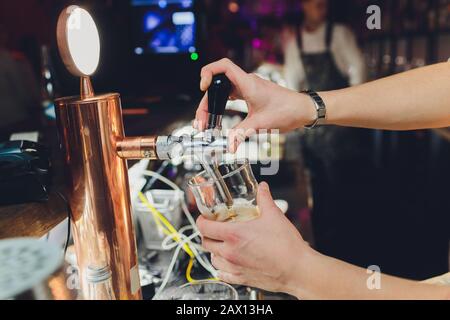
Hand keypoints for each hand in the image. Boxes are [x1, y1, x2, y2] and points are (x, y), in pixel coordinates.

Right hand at [194, 58, 315, 151]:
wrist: (303, 110)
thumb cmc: (287, 111)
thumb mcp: (261, 124)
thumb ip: (241, 134)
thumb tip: (229, 146)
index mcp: (248, 83)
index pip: (223, 66)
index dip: (209, 73)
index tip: (202, 87)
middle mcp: (247, 82)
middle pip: (218, 83)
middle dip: (206, 100)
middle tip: (201, 121)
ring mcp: (249, 88)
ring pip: (223, 90)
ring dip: (213, 103)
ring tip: (206, 121)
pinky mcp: (251, 94)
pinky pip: (231, 95)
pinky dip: (222, 104)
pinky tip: (218, 116)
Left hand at [196, 182, 311, 295]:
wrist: (297, 269)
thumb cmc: (287, 246)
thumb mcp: (274, 215)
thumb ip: (264, 198)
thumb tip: (262, 188)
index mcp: (234, 235)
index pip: (204, 227)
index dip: (201, 220)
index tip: (204, 217)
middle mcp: (230, 252)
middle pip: (205, 242)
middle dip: (207, 234)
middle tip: (214, 228)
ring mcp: (234, 267)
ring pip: (212, 259)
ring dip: (214, 250)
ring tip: (222, 244)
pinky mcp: (241, 279)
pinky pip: (222, 273)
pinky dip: (221, 267)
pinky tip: (228, 262)